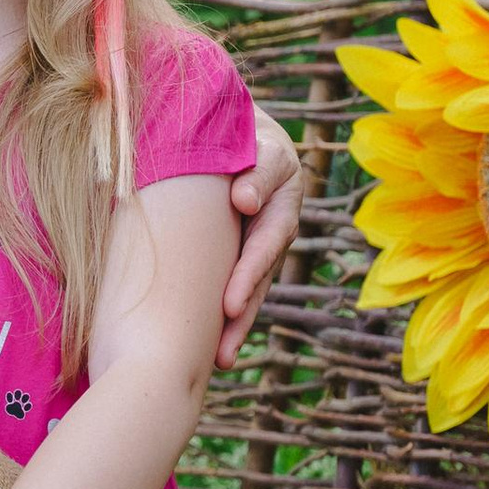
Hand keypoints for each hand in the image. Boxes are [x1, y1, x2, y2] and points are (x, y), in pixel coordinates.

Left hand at [217, 108, 306, 369]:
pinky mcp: (236, 255)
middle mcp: (274, 229)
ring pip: (248, 291)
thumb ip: (258, 167)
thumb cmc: (244, 132)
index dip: (250, 270)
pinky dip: (222, 318)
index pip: (268, 239)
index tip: (230, 305)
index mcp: (282, 200)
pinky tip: (207, 350)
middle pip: (260, 277)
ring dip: (234, 327)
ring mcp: (256, 246)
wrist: (233, 128)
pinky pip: (231, 289)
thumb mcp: (257, 141)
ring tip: (219, 360)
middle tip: (224, 344)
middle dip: (243, 311)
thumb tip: (245, 202)